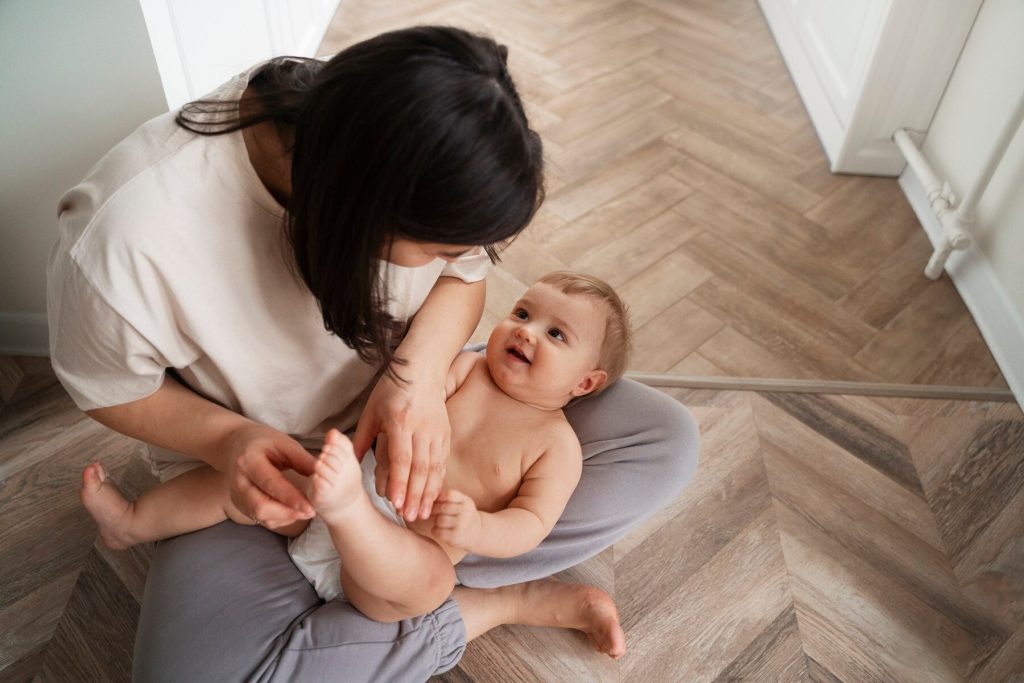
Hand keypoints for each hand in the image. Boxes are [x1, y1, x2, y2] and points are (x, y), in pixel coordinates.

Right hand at [225, 422, 316, 529]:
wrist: (234, 444)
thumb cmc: (262, 441)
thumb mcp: (283, 443)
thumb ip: (302, 459)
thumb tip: (324, 474)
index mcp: (249, 461)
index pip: (270, 484)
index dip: (291, 498)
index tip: (310, 506)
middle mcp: (239, 481)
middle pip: (260, 506)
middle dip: (288, 513)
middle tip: (311, 512)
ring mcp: (236, 495)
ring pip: (260, 516)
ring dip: (284, 518)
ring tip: (304, 512)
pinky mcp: (239, 504)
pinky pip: (259, 518)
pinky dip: (278, 519)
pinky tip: (292, 512)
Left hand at [352, 369, 449, 521]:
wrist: (422, 368)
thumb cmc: (392, 388)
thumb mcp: (371, 411)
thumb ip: (361, 439)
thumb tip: (349, 465)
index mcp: (400, 422)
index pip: (402, 458)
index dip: (400, 483)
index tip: (396, 503)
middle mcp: (421, 428)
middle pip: (420, 468)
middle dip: (415, 496)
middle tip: (410, 518)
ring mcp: (436, 431)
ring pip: (435, 467)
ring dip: (429, 493)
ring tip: (423, 514)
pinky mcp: (445, 433)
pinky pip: (443, 461)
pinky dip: (438, 481)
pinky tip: (434, 496)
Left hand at [431, 489, 480, 551]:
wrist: (478, 533)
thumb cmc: (463, 515)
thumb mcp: (461, 503)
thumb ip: (448, 497)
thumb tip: (426, 495)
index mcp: (467, 501)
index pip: (449, 495)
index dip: (439, 498)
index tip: (436, 502)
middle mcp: (466, 512)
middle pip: (442, 507)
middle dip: (435, 510)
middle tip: (433, 512)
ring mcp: (462, 525)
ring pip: (439, 520)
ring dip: (435, 521)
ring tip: (439, 522)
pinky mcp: (456, 536)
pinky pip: (438, 531)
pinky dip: (435, 531)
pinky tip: (438, 530)